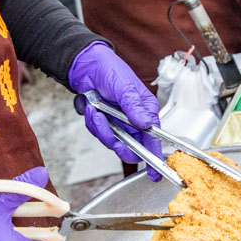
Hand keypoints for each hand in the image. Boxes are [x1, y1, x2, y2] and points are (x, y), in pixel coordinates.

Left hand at [68, 41, 163, 179]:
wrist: (85, 66)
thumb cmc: (110, 70)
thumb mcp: (123, 86)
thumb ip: (134, 106)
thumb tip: (146, 123)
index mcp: (146, 110)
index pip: (154, 138)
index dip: (154, 157)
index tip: (155, 174)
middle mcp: (134, 120)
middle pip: (131, 146)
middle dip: (118, 143)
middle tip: (112, 137)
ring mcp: (119, 123)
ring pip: (112, 141)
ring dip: (100, 127)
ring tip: (95, 109)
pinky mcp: (105, 123)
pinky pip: (98, 133)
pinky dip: (92, 122)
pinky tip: (91, 107)